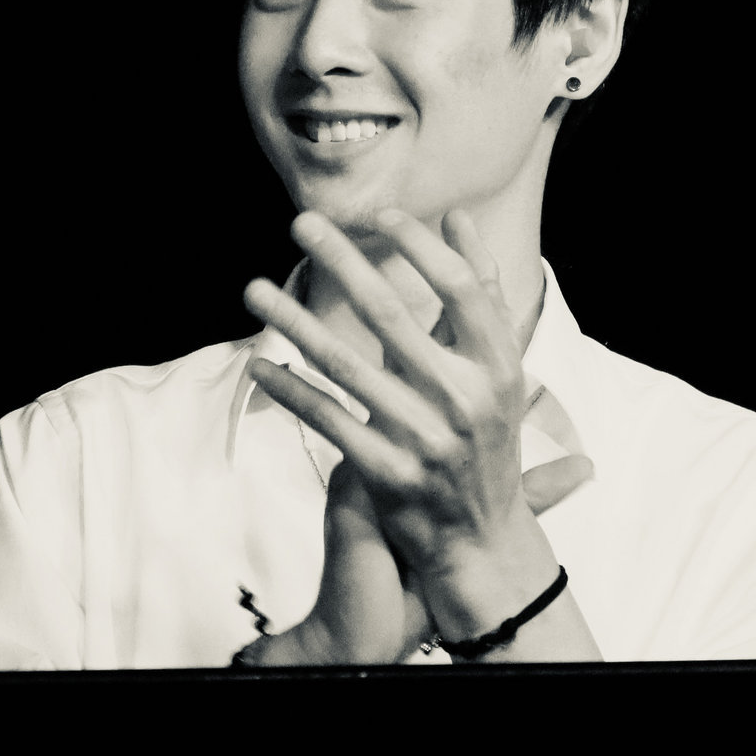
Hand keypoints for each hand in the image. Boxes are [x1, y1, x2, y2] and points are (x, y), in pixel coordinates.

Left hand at [245, 208, 597, 657]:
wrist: (483, 539)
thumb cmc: (488, 434)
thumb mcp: (500, 367)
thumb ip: (483, 293)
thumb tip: (458, 219)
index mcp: (499, 366)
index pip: (461, 291)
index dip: (420, 249)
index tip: (379, 216)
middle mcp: (465, 398)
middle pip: (393, 316)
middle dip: (343, 263)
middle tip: (303, 222)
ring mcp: (424, 438)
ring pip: (345, 366)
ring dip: (294, 323)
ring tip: (254, 289)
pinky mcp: (387, 473)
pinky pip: (328, 421)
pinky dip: (291, 392)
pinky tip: (257, 366)